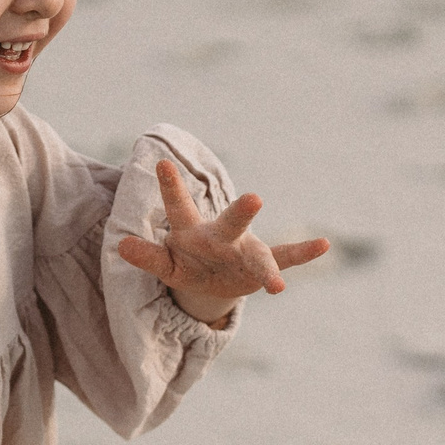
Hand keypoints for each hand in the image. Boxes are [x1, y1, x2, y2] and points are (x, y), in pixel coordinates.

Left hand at [115, 157, 330, 325]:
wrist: (213, 282)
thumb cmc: (186, 263)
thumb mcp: (165, 263)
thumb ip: (147, 255)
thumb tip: (120, 245)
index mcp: (192, 231)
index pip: (179, 207)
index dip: (171, 188)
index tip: (161, 163)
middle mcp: (221, 236)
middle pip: (229, 224)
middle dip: (241, 214)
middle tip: (255, 199)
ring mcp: (243, 251)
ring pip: (258, 252)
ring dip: (268, 259)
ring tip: (283, 272)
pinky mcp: (260, 266)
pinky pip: (284, 260)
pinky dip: (303, 254)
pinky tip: (324, 244)